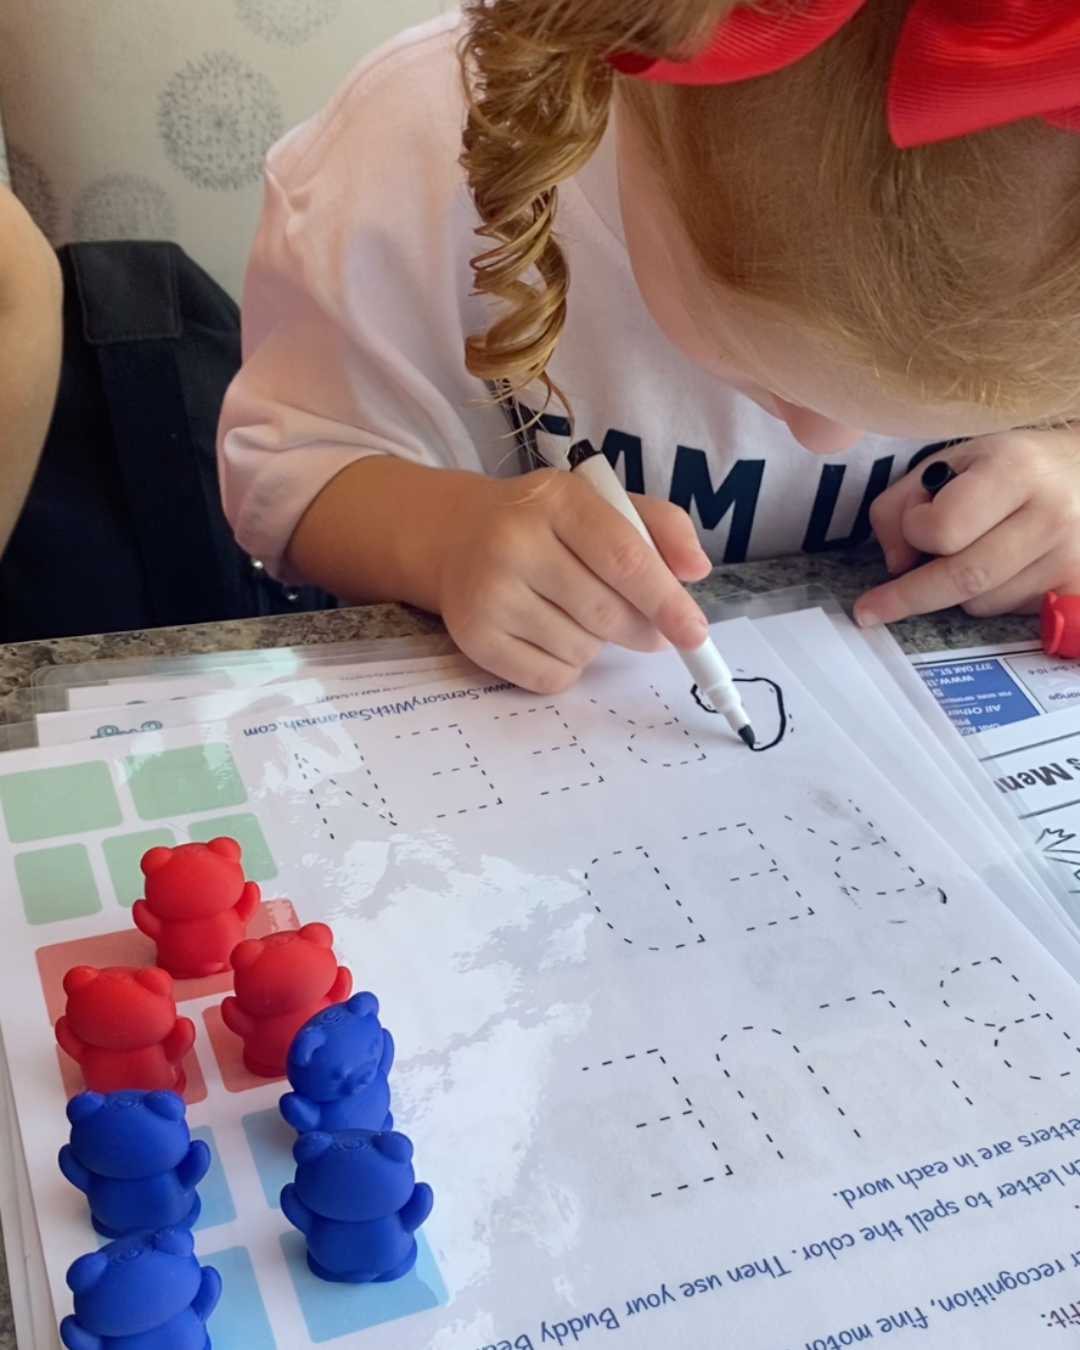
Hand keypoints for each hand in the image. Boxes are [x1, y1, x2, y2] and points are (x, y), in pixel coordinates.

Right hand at [433, 467, 711, 692]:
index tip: (694, 631)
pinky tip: (553, 635)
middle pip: (606, 611)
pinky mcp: (475, 637)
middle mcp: (514, 544)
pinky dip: (567, 667)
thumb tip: (695, 570)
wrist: (458, 535)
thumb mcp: (603, 503)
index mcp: (557, 501)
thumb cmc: (546, 522)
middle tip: (650, 630)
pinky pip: (549, 678)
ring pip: (581, 649)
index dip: (665, 599)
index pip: (623, 556)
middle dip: (642, 629)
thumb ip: (660, 526)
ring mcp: (490, 594)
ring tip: (576, 614)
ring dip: (597, 644)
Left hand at [854, 428, 1079, 626]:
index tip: (914, 526)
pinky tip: (1001, 570)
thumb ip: (900, 505)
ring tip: (976, 550)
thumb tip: (895, 564)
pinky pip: (1011, 615)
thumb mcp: (951, 462)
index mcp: (1015, 471)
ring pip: (983, 603)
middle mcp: (1051, 516)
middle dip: (910, 595)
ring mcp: (1070, 558)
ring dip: (958, 591)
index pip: (944, 528)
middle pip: (962, 578)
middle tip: (872, 609)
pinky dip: (991, 599)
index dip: (916, 531)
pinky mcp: (1078, 590)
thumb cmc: (1013, 467)